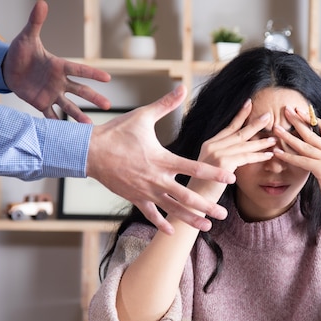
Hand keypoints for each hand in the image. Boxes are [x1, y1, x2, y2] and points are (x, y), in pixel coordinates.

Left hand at [3, 0, 110, 122]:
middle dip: (93, 98)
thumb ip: (36, 22)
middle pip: (80, 90)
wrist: (8, 68)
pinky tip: (67, 134)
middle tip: (107, 105)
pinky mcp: (42, 103)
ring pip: (69, 106)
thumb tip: (42, 2)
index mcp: (59, 66)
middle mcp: (59, 82)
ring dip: (79, 115)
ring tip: (90, 126)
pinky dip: (58, 123)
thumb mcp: (27, 37)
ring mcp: (52, 94)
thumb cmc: (20, 52)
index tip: (107, 78)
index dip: (92, 74)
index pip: (79, 69)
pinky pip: (51, 114)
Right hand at [87, 85, 239, 233]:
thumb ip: (165, 104)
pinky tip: (171, 232)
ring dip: (190, 218)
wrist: (90, 152)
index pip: (194, 167)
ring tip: (207, 226)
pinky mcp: (134, 198)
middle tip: (223, 213)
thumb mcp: (143, 116)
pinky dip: (161, 224)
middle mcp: (156, 179)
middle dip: (206, 205)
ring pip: (172, 209)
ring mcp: (145, 191)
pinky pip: (150, 214)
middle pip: (187, 196)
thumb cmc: (116, 133)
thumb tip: (181, 87)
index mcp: (162, 159)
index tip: (230, 178)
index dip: (213, 172)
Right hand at [188, 99, 275, 203]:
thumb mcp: (212, 168)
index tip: (250, 104)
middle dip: (255, 123)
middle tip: (269, 115)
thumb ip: (224, 157)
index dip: (240, 115)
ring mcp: (216, 153)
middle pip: (238, 132)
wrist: (194, 201)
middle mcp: (212, 146)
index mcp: (209, 144)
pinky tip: (269, 154)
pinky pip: (246, 157)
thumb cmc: (205, 188)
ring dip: (261, 141)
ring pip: (244, 144)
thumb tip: (240, 152)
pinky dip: (259, 155)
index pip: (228, 127)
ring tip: (274, 137)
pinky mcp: (223, 162)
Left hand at [272, 106, 320, 215]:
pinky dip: (287, 156)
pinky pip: (301, 160)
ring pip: (304, 144)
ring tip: (275, 128)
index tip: (300, 110)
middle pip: (312, 131)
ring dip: (287, 136)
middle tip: (286, 109)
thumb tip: (314, 153)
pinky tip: (277, 152)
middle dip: (297, 120)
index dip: (312, 117)